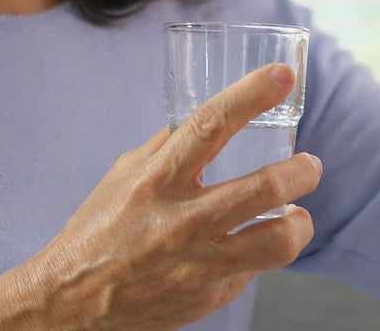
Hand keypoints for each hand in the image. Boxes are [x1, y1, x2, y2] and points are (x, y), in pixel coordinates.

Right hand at [20, 63, 321, 330]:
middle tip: (309, 164)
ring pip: (278, 242)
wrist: (71, 302)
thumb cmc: (97, 230)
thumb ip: (167, 146)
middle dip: (301, 171)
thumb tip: (204, 117)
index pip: (211, 125)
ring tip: (297, 213)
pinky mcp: (210, 296)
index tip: (280, 76)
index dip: (250, 96)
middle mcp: (181, 221)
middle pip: (264, 188)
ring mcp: (199, 263)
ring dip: (300, 223)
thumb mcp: (124, 174)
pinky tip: (251, 245)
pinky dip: (259, 254)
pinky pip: (253, 271)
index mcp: (157, 180)